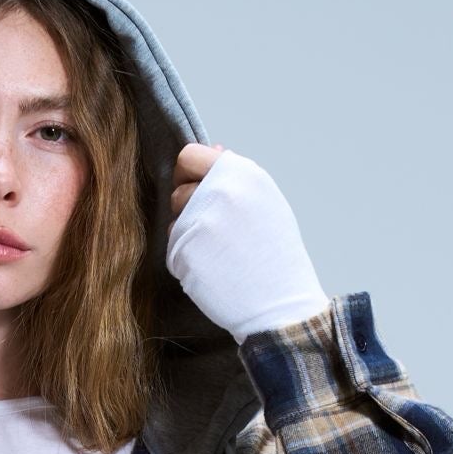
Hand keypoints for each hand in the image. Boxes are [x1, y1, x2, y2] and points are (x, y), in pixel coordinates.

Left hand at [165, 144, 328, 341]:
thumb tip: (213, 149)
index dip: (187, 175)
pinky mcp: (184, 252)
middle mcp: (218, 191)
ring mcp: (198, 221)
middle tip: (219, 235)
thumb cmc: (275, 255)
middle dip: (189, 212)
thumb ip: (235, 177)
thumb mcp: (266, 203)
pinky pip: (173, 253)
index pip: (187, 156)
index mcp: (241, 172)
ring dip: (188, 240)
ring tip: (220, 256)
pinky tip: (214, 272)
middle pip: (177, 193)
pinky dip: (187, 265)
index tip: (196, 192)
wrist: (280, 304)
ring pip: (173, 225)